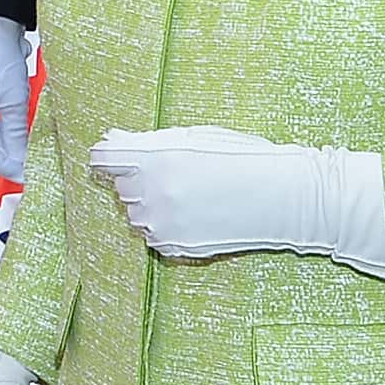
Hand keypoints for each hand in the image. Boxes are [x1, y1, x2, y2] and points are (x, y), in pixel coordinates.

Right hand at [0, 12, 33, 183]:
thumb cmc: (0, 57)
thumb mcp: (15, 99)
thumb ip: (18, 133)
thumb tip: (24, 160)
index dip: (9, 169)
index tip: (32, 177)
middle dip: (9, 160)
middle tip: (35, 168)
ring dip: (8, 147)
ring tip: (31, 155)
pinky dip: (5, 133)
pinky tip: (22, 136)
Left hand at [86, 125, 384, 277]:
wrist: (281, 197)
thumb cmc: (241, 159)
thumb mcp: (193, 138)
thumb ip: (147, 143)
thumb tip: (110, 142)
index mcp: (154, 157)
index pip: (102, 158)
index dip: (111, 155)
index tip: (119, 155)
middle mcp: (151, 191)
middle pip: (119, 184)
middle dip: (138, 178)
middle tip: (176, 174)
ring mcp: (160, 222)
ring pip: (133, 212)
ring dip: (150, 203)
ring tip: (189, 195)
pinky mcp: (171, 246)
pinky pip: (152, 234)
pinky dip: (165, 225)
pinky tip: (195, 214)